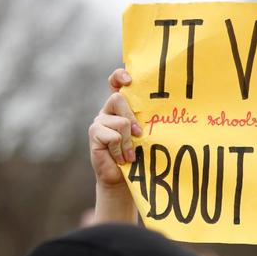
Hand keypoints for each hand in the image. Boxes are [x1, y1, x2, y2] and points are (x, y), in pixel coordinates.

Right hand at [88, 69, 141, 188]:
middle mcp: (108, 111)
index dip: (119, 76)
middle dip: (132, 118)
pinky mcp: (94, 134)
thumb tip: (161, 114)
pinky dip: (120, 149)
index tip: (129, 79)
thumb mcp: (143, 136)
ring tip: (130, 154)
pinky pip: (113, 136)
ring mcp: (99, 121)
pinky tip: (121, 158)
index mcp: (120, 107)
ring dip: (129, 142)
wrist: (122, 179)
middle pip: (118, 99)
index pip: (115, 83)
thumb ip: (145, 122)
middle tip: (139, 135)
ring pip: (120, 122)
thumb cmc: (137, 156)